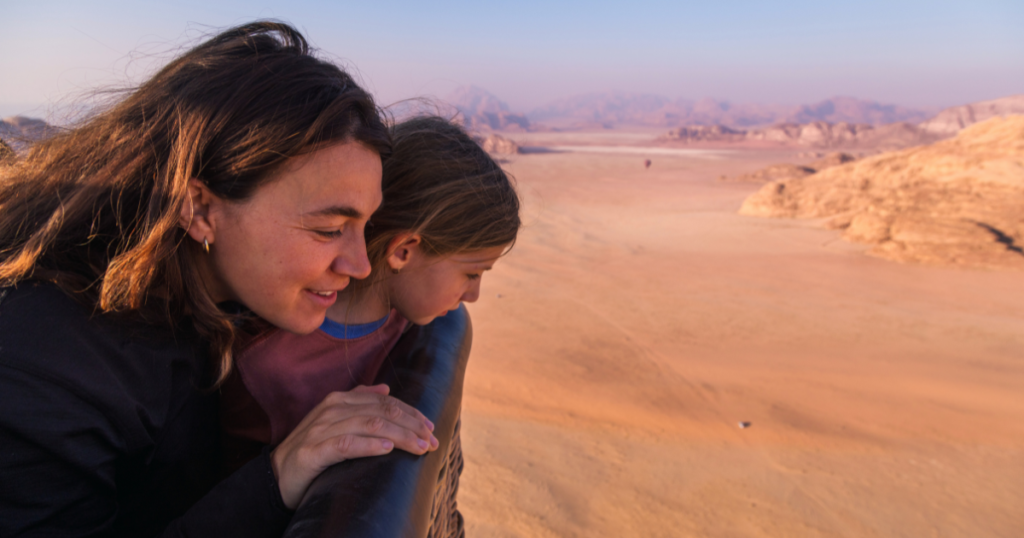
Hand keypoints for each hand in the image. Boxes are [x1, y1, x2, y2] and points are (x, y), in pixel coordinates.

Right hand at [270, 384, 437, 508]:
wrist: (275, 475)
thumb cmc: (311, 450)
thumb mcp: (334, 422)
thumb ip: (358, 403)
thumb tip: (385, 388)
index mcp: (339, 400)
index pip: (384, 401)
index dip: (410, 413)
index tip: (430, 428)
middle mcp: (332, 409)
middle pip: (382, 411)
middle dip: (412, 425)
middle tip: (432, 441)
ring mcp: (322, 429)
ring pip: (370, 425)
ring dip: (400, 436)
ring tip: (420, 447)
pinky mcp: (314, 451)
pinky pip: (347, 444)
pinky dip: (370, 445)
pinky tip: (388, 449)